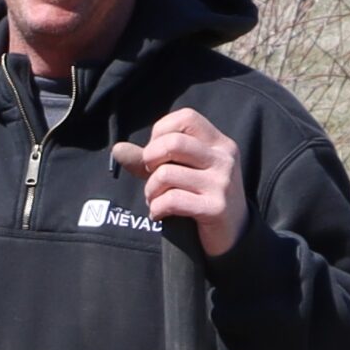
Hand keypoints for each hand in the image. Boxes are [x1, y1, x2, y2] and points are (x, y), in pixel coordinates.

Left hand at [111, 108, 246, 256]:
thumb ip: (150, 159)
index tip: (156, 153)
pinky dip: (156, 209)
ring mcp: (222, 182)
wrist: (232, 232)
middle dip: (149, 160)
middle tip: (151, 177)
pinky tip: (159, 213)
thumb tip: (117, 148)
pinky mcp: (216, 207)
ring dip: (150, 191)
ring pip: (166, 174)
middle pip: (172, 143)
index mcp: (218, 143)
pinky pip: (171, 200)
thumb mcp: (181, 171)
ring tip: (155, 199)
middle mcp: (224, 158)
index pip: (186, 117)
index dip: (160, 132)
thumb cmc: (200, 196)